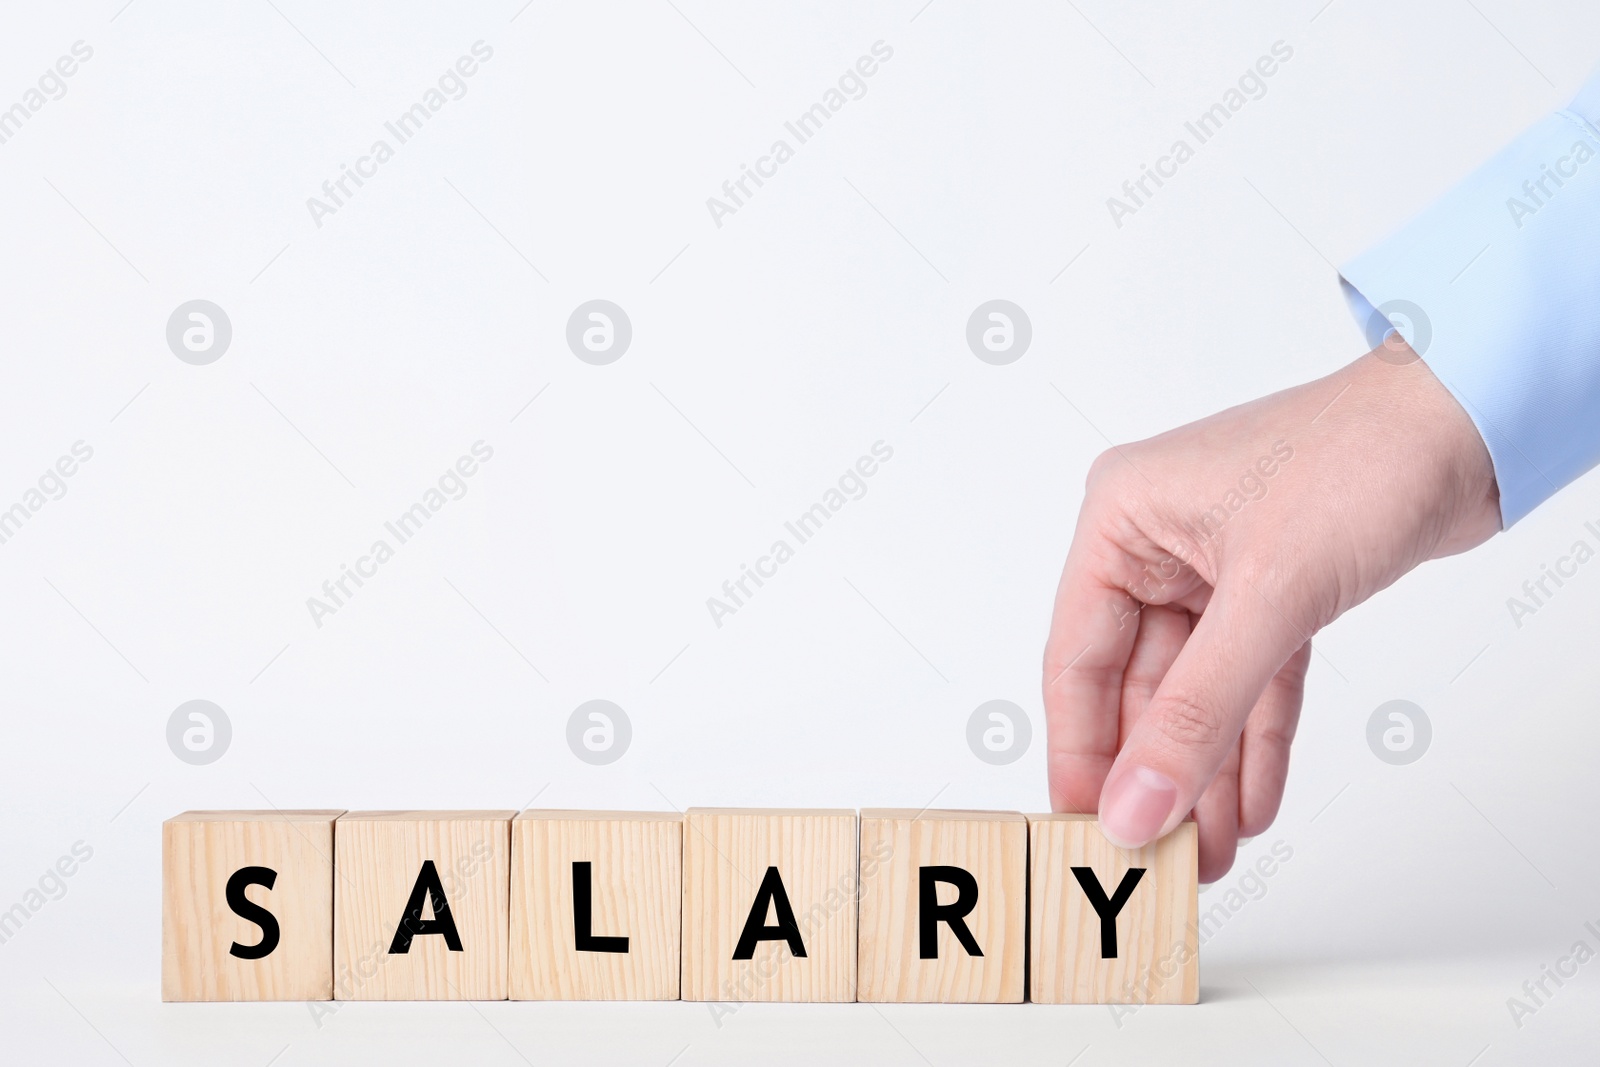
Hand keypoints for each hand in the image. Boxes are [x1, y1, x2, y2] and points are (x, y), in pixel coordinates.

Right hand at [1042, 343, 1499, 880]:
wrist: (1471, 422)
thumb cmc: (1360, 455)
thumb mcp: (1268, 594)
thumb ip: (1199, 711)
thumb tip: (1138, 802)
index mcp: (1123, 520)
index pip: (1078, 657)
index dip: (1081, 748)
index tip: (1086, 824)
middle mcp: (1159, 545)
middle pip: (1138, 685)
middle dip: (1157, 773)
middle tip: (1160, 856)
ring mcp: (1217, 570)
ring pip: (1199, 693)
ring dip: (1208, 771)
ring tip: (1211, 850)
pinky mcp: (1277, 591)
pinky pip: (1253, 684)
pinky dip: (1256, 740)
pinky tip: (1253, 800)